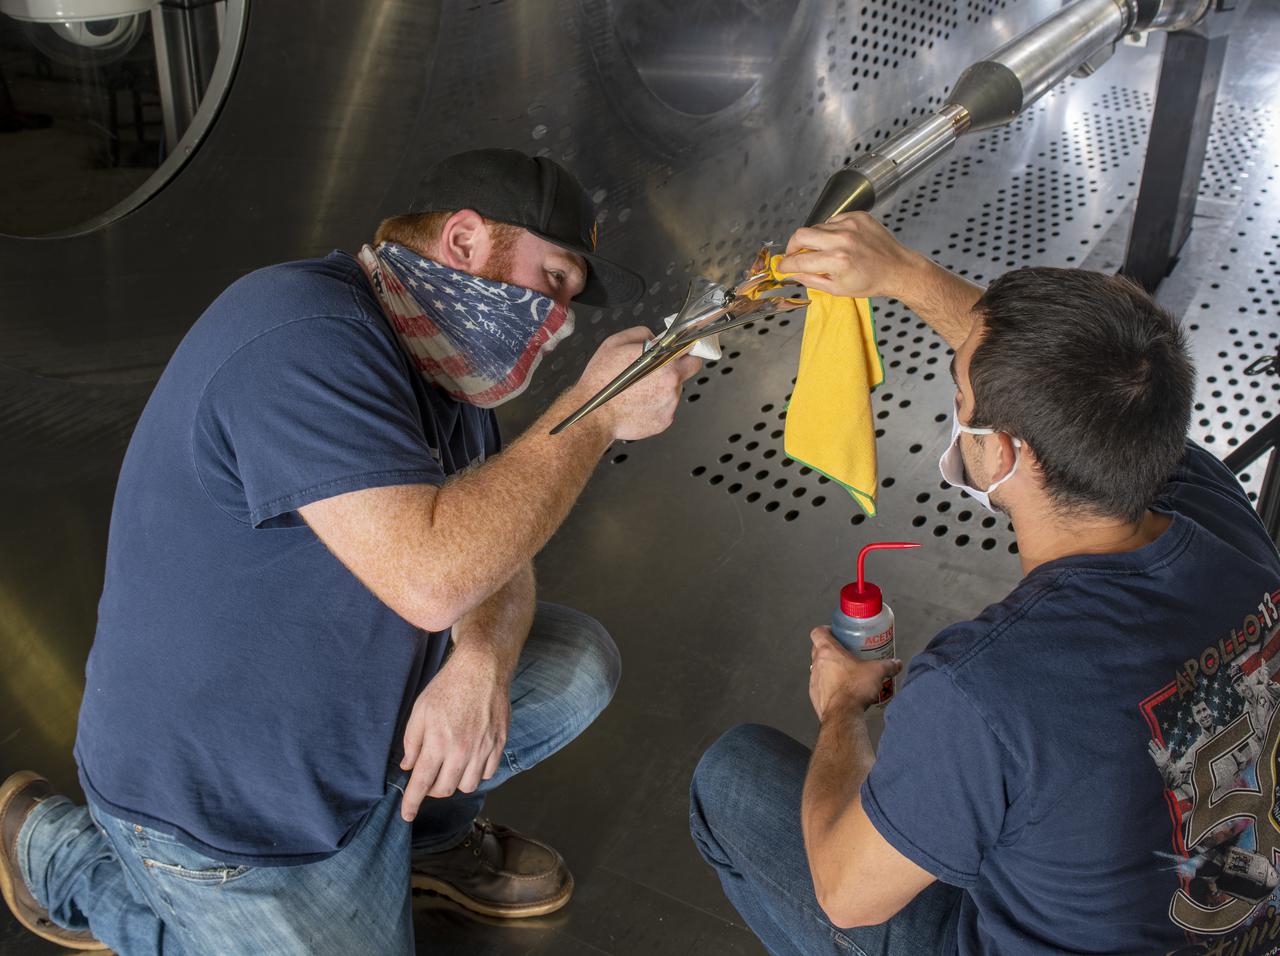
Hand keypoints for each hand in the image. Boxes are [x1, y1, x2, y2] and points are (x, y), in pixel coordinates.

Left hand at [399, 643, 510, 821]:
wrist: (482, 668)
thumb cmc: (447, 687)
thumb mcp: (420, 711)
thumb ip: (412, 742)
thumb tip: (408, 766)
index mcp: (438, 743)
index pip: (421, 784)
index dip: (411, 803)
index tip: (407, 815)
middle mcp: (462, 751)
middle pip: (444, 790)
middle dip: (432, 790)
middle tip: (429, 776)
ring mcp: (483, 749)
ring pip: (468, 785)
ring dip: (455, 782)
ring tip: (450, 767)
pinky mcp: (498, 744)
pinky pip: (487, 773)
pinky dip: (476, 772)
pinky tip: (469, 759)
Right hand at [572, 327, 701, 441]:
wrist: (593, 414)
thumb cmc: (601, 381)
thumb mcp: (616, 342)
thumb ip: (642, 334)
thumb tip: (655, 339)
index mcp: (665, 364)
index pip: (692, 354)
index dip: (686, 352)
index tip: (681, 352)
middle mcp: (671, 385)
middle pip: (686, 374)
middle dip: (675, 370)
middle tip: (655, 371)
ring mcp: (669, 406)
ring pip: (674, 392)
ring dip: (662, 389)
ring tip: (638, 390)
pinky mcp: (664, 422)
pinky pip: (665, 409)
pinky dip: (655, 406)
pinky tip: (637, 403)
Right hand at [776, 211, 923, 299]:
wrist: (898, 269)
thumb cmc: (872, 281)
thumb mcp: (838, 289)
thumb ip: (811, 280)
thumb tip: (793, 273)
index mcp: (837, 261)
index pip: (799, 260)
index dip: (786, 264)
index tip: (782, 266)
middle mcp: (843, 240)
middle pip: (801, 234)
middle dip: (792, 246)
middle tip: (794, 254)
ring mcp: (851, 225)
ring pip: (817, 226)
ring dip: (813, 239)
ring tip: (822, 250)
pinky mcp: (858, 216)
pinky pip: (833, 220)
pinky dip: (830, 231)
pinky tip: (838, 241)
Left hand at [808, 626, 901, 720]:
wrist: (843, 715)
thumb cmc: (854, 689)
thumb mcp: (876, 672)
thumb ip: (888, 666)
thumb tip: (895, 664)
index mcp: (828, 651)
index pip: (818, 632)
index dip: (825, 630)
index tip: (834, 633)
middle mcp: (817, 664)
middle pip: (817, 650)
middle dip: (830, 650)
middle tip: (845, 654)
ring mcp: (814, 681)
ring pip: (818, 669)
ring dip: (828, 669)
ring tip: (845, 674)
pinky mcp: (815, 696)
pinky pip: (820, 686)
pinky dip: (828, 686)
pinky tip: (842, 691)